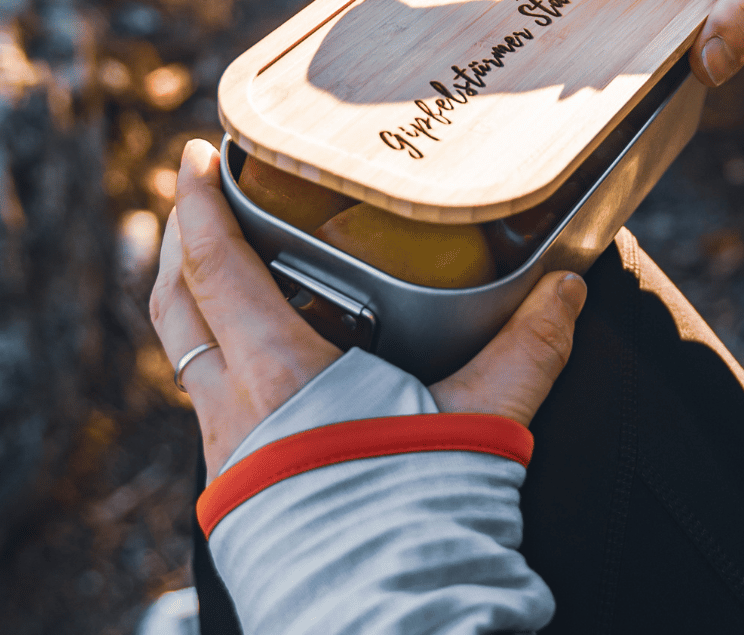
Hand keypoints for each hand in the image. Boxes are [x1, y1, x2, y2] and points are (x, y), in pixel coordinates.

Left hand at [150, 139, 586, 478]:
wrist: (390, 619)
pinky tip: (261, 350)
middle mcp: (233, 411)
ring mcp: (225, 452)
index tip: (194, 155)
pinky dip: (217, 350)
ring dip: (193, 298)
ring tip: (224, 264)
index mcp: (280, 378)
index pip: (216, 269)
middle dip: (178, 242)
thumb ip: (527, 348)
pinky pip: (207, 396)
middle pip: (175, 306)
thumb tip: (568, 291)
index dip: (198, 205)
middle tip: (199, 197)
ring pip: (183, 353)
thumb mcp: (480, 421)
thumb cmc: (420, 519)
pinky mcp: (234, 485)